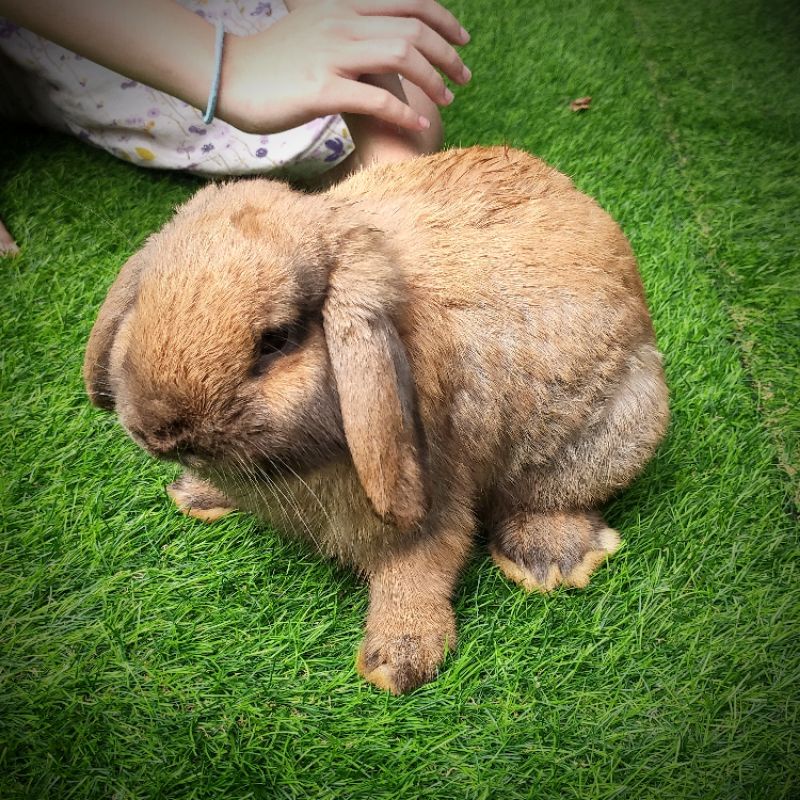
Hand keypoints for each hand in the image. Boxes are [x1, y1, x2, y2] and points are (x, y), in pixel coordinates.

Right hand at [219, 0, 470, 133]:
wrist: (229, 75)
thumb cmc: (273, 61)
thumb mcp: (314, 29)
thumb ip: (347, 28)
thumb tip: (376, 37)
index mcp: (343, 4)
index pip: (409, 3)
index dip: (443, 20)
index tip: (462, 41)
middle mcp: (342, 22)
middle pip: (413, 29)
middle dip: (447, 54)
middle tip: (464, 77)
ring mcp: (332, 54)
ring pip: (402, 57)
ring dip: (434, 79)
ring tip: (447, 99)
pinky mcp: (322, 89)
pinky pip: (377, 100)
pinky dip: (405, 112)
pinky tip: (419, 124)